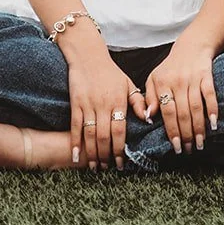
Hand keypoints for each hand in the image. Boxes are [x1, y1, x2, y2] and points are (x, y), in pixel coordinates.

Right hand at [67, 50, 148, 170]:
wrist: (88, 56)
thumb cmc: (110, 72)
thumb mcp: (128, 84)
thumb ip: (138, 102)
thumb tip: (148, 119)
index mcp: (118, 101)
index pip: (120, 130)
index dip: (119, 149)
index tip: (120, 163)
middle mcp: (104, 104)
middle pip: (105, 135)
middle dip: (106, 155)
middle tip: (106, 168)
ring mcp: (88, 104)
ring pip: (90, 133)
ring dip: (92, 152)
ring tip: (94, 167)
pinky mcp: (76, 103)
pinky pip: (75, 125)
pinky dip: (75, 142)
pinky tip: (75, 155)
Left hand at [145, 41, 217, 155]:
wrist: (191, 46)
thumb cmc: (170, 67)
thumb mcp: (154, 78)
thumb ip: (149, 97)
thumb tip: (149, 117)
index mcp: (162, 83)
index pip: (167, 111)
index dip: (172, 130)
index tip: (175, 146)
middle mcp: (177, 81)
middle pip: (182, 112)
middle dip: (186, 134)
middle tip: (189, 149)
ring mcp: (192, 78)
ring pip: (196, 107)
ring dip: (198, 127)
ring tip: (200, 143)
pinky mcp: (206, 75)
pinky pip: (210, 95)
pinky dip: (212, 110)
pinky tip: (213, 124)